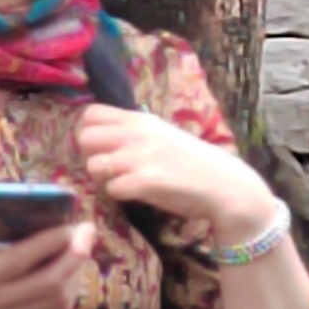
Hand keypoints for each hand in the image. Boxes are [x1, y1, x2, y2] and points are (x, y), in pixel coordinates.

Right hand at [0, 208, 94, 308]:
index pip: (22, 260)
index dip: (51, 242)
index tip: (71, 224)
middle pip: (50, 282)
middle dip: (75, 257)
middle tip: (87, 232)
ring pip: (55, 300)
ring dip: (75, 274)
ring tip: (81, 250)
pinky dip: (67, 292)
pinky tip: (68, 275)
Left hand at [73, 105, 280, 249]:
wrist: (225, 184)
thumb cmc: (190, 161)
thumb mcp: (161, 134)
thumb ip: (132, 132)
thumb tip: (98, 136)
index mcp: (140, 119)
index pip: (90, 114)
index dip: (86, 132)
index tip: (99, 147)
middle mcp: (138, 133)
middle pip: (84, 138)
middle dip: (89, 156)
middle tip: (108, 168)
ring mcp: (142, 157)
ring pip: (93, 165)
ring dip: (103, 178)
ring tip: (123, 181)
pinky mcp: (148, 181)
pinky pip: (112, 188)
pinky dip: (119, 195)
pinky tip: (136, 193)